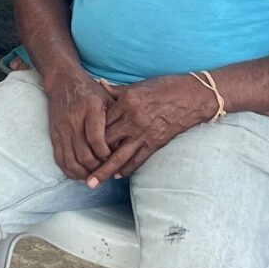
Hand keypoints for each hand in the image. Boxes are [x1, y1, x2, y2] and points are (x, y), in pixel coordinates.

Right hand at [44, 70, 115, 180]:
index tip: (112, 158)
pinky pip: (60, 159)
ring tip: (94, 175)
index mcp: (90, 109)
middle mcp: (74, 121)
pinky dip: (70, 171)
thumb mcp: (106, 98)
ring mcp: (62, 129)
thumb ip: (116, 117)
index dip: (106, 155)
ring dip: (84, 173)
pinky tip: (80, 175)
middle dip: (97, 168)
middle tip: (106, 170)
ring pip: (71, 161)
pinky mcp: (54, 135)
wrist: (63, 81)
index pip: (97, 140)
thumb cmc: (90, 91)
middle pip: (84, 155)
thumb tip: (125, 142)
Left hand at [89, 74, 215, 183]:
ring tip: (92, 182)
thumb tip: (99, 86)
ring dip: (104, 171)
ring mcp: (144, 133)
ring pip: (119, 156)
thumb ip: (116, 90)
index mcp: (127, 102)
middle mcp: (133, 119)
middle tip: (77, 167)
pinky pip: (138, 160)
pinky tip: (117, 176)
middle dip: (91, 155)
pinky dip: (126, 169)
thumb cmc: (165, 87)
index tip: (77, 141)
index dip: (88, 132)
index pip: (101, 120)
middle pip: (106, 141)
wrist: (192, 96)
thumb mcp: (138, 84)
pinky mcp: (156, 143)